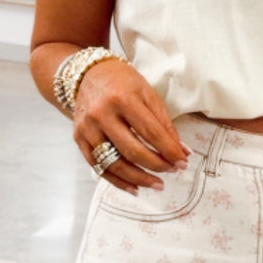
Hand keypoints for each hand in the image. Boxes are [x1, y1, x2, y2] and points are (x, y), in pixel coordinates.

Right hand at [73, 58, 189, 193]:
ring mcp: (87, 128)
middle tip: (172, 171)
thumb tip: (183, 152)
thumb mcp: (148, 94)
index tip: (182, 162)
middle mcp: (101, 114)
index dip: (168, 150)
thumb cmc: (122, 83)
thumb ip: (165, 124)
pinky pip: (98, 167)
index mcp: (122, 99)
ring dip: (139, 179)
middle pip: (132, 151)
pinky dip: (118, 181)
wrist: (88, 74)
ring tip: (157, 184)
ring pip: (114, 164)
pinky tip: (135, 187)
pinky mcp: (79, 139)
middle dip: (156, 165)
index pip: (150, 132)